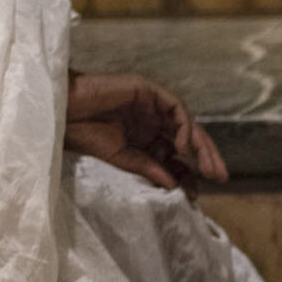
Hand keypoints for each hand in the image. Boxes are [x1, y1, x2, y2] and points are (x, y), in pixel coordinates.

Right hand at [65, 71, 228, 190]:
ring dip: (200, 145)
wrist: (63, 111)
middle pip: (187, 138)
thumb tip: (175, 186)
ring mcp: (151, 104)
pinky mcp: (147, 89)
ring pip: (187, 123)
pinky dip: (184, 127)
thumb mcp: (122, 158)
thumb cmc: (84, 134)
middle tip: (219, 178)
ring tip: (209, 168)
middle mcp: (152, 119)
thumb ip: (150, 168)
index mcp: (146, 136)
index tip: (199, 192)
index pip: (176, 154)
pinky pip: (175, 108)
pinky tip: (184, 146)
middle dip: (205, 158)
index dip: (190, 171)